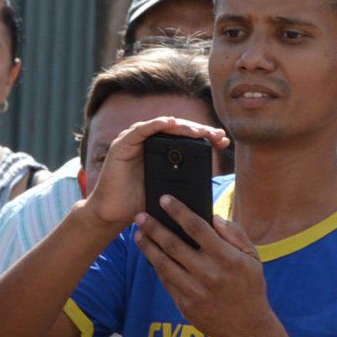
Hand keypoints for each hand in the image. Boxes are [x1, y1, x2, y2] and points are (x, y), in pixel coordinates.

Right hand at [91, 118, 229, 229]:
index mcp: (161, 152)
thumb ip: (183, 181)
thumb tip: (210, 180)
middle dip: (199, 130)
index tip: (223, 142)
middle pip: (177, 129)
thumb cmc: (139, 202)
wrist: (113, 214)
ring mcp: (135, 141)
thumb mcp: (168, 191)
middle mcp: (148, 143)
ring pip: (162, 126)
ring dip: (182, 126)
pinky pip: (141, 130)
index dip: (206, 138)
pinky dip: (156, 124)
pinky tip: (170, 122)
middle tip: (217, 135)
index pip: (186, 139)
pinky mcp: (122, 144)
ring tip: (199, 131)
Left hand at [135, 201, 274, 336]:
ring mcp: (194, 291)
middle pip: (173, 245)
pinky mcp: (185, 305)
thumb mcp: (253, 259)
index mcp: (227, 258)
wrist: (247, 329)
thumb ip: (235, 235)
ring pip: (163, 264)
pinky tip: (149, 255)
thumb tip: (214, 218)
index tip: (164, 199)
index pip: (197, 228)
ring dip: (148, 247)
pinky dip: (156, 266)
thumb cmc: (250, 287)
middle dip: (153, 227)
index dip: (179, 211)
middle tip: (139, 215)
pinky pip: (166, 281)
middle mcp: (208, 274)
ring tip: (137, 233)